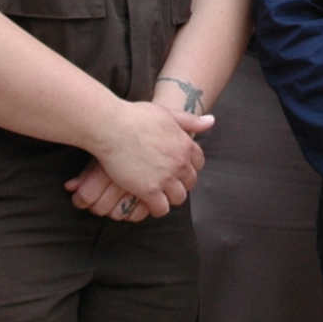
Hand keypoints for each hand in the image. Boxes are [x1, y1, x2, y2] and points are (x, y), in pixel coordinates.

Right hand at [81, 97, 213, 218]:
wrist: (112, 127)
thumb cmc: (135, 116)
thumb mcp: (166, 113)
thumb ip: (189, 120)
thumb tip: (211, 121)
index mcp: (185, 144)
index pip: (198, 163)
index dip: (189, 167)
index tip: (178, 169)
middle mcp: (180, 162)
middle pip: (190, 182)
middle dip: (181, 183)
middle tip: (167, 183)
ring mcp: (166, 177)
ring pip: (178, 197)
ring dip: (170, 197)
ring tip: (158, 195)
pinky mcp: (149, 190)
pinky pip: (161, 208)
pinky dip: (156, 208)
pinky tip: (147, 202)